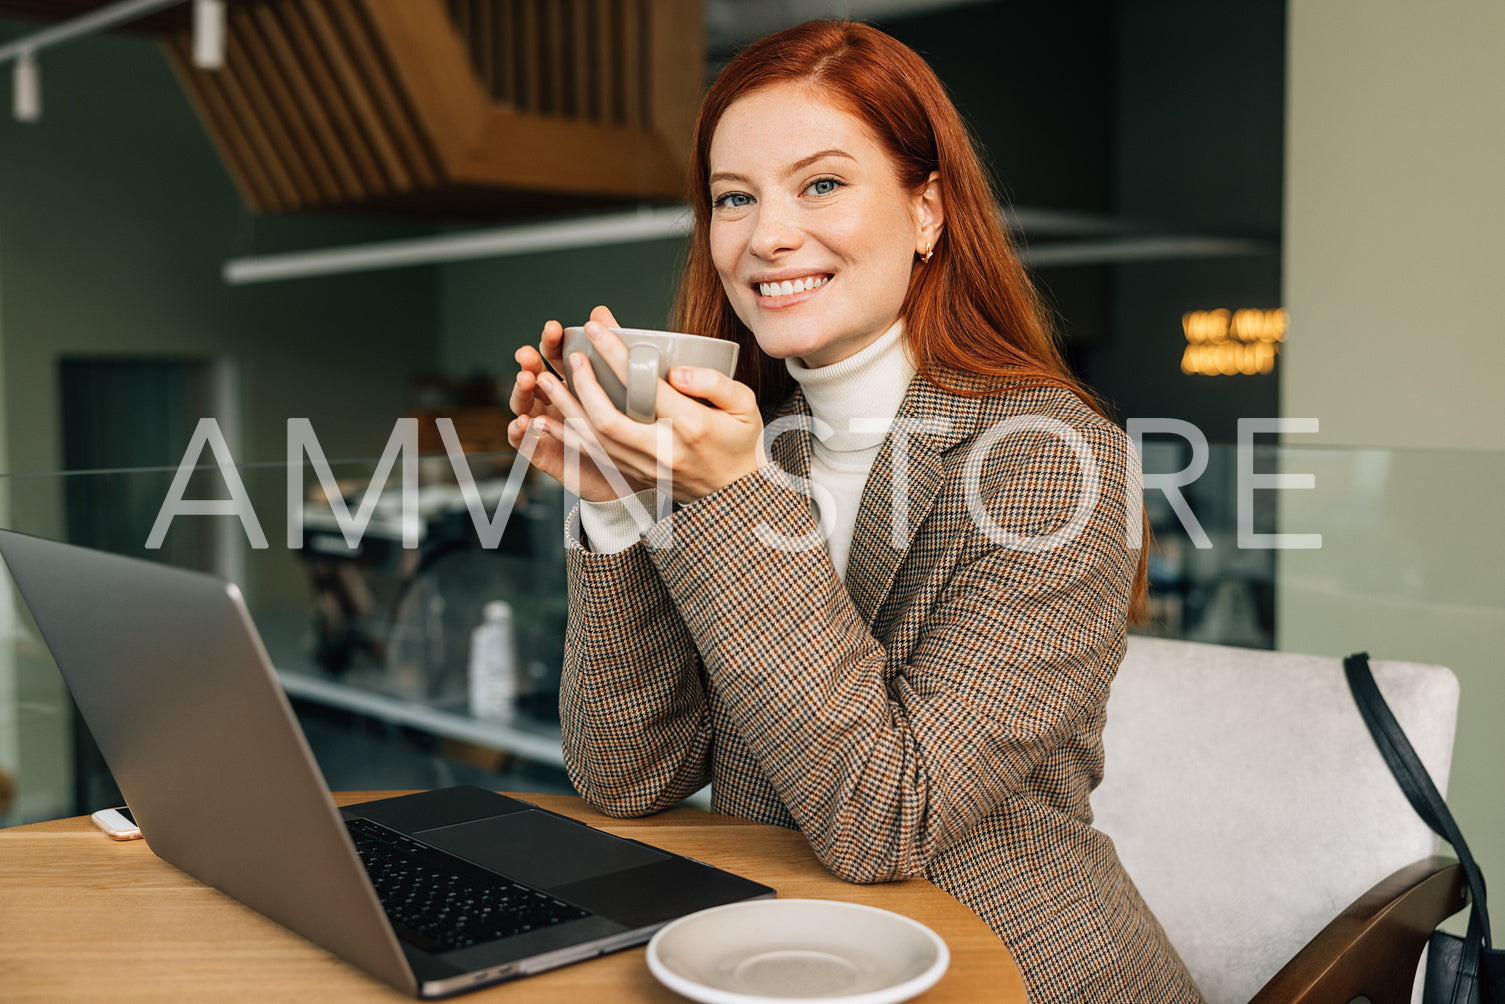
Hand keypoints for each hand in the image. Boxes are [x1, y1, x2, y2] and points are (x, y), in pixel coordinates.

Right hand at [507, 306, 652, 502]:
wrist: (635, 477)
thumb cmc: (631, 429)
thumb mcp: (624, 387)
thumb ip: (612, 349)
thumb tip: (600, 311)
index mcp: (572, 382)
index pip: (554, 355)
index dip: (550, 342)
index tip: (554, 328)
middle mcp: (555, 402)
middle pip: (534, 377)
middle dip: (529, 363)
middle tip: (529, 354)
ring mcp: (547, 427)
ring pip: (524, 405)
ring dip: (521, 391)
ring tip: (526, 380)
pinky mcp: (545, 453)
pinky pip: (526, 442)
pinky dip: (520, 431)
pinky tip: (524, 422)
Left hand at [539, 318, 764, 503]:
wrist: (737, 494)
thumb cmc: (740, 442)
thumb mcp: (745, 405)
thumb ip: (714, 383)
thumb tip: (675, 371)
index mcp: (691, 426)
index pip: (645, 387)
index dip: (616, 356)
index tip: (597, 329)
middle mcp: (663, 449)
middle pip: (608, 418)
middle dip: (582, 384)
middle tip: (570, 356)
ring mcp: (647, 467)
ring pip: (594, 440)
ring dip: (565, 410)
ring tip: (544, 382)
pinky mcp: (635, 476)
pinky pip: (594, 457)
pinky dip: (568, 438)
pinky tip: (547, 422)